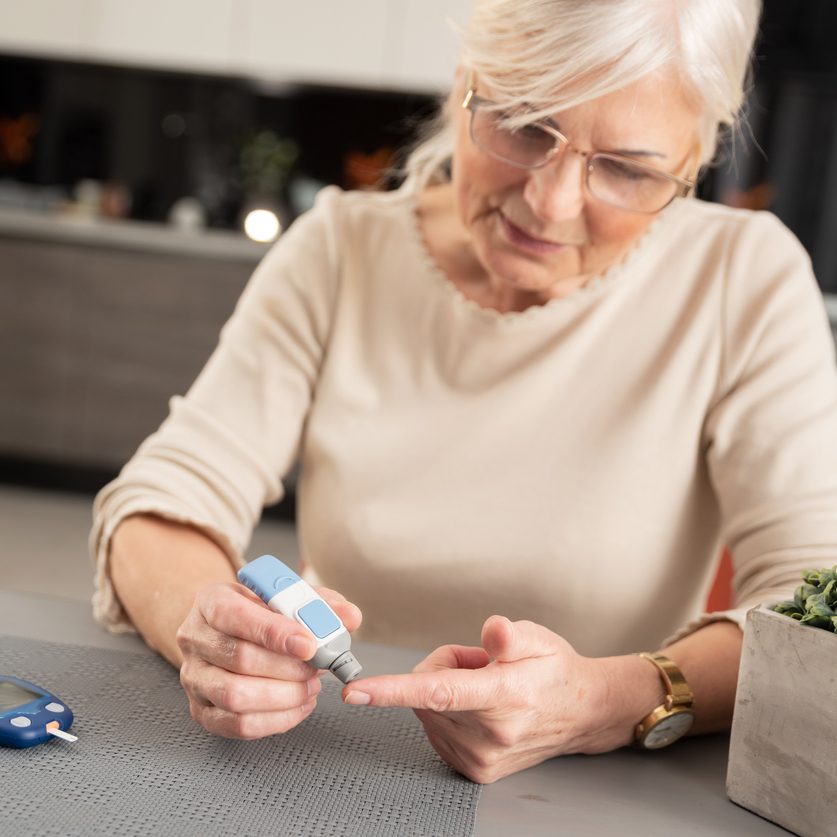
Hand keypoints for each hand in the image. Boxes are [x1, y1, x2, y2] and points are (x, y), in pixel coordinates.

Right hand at [176, 581, 361, 738]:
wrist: (223, 630)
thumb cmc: (256, 612)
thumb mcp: (284, 596)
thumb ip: (318, 603)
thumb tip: (349, 617)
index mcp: (211, 602)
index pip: (236, 616)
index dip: (274, 632)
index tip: (309, 644)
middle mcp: (195, 639)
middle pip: (239, 659)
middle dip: (287, 668)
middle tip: (317, 667)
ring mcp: (194, 678)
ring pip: (235, 696)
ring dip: (283, 696)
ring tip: (310, 686)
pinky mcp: (201, 711)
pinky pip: (238, 725)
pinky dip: (276, 719)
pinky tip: (298, 705)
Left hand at [341, 615, 614, 783]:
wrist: (580, 712)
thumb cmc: (554, 670)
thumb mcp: (538, 638)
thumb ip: (510, 635)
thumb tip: (492, 630)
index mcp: (505, 695)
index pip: (439, 691)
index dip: (393, 689)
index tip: (357, 691)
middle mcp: (492, 732)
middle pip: (426, 690)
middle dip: (442, 666)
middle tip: (479, 662)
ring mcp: (483, 756)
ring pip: (427, 710)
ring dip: (444, 691)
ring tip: (484, 685)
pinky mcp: (476, 769)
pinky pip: (435, 729)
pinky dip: (447, 713)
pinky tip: (478, 707)